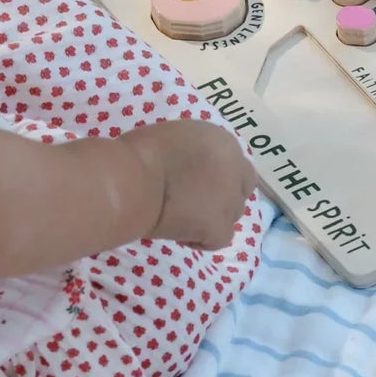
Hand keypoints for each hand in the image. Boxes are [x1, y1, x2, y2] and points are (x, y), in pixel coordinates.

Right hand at [131, 120, 256, 250]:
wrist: (135, 180)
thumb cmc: (141, 153)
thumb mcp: (176, 136)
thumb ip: (193, 151)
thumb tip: (188, 167)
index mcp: (223, 142)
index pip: (235, 164)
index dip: (218, 176)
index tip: (196, 182)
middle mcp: (235, 168)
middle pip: (240, 189)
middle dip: (223, 197)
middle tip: (195, 203)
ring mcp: (230, 200)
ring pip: (232, 215)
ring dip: (213, 217)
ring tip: (184, 219)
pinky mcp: (220, 227)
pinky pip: (219, 239)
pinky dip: (202, 240)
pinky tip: (181, 235)